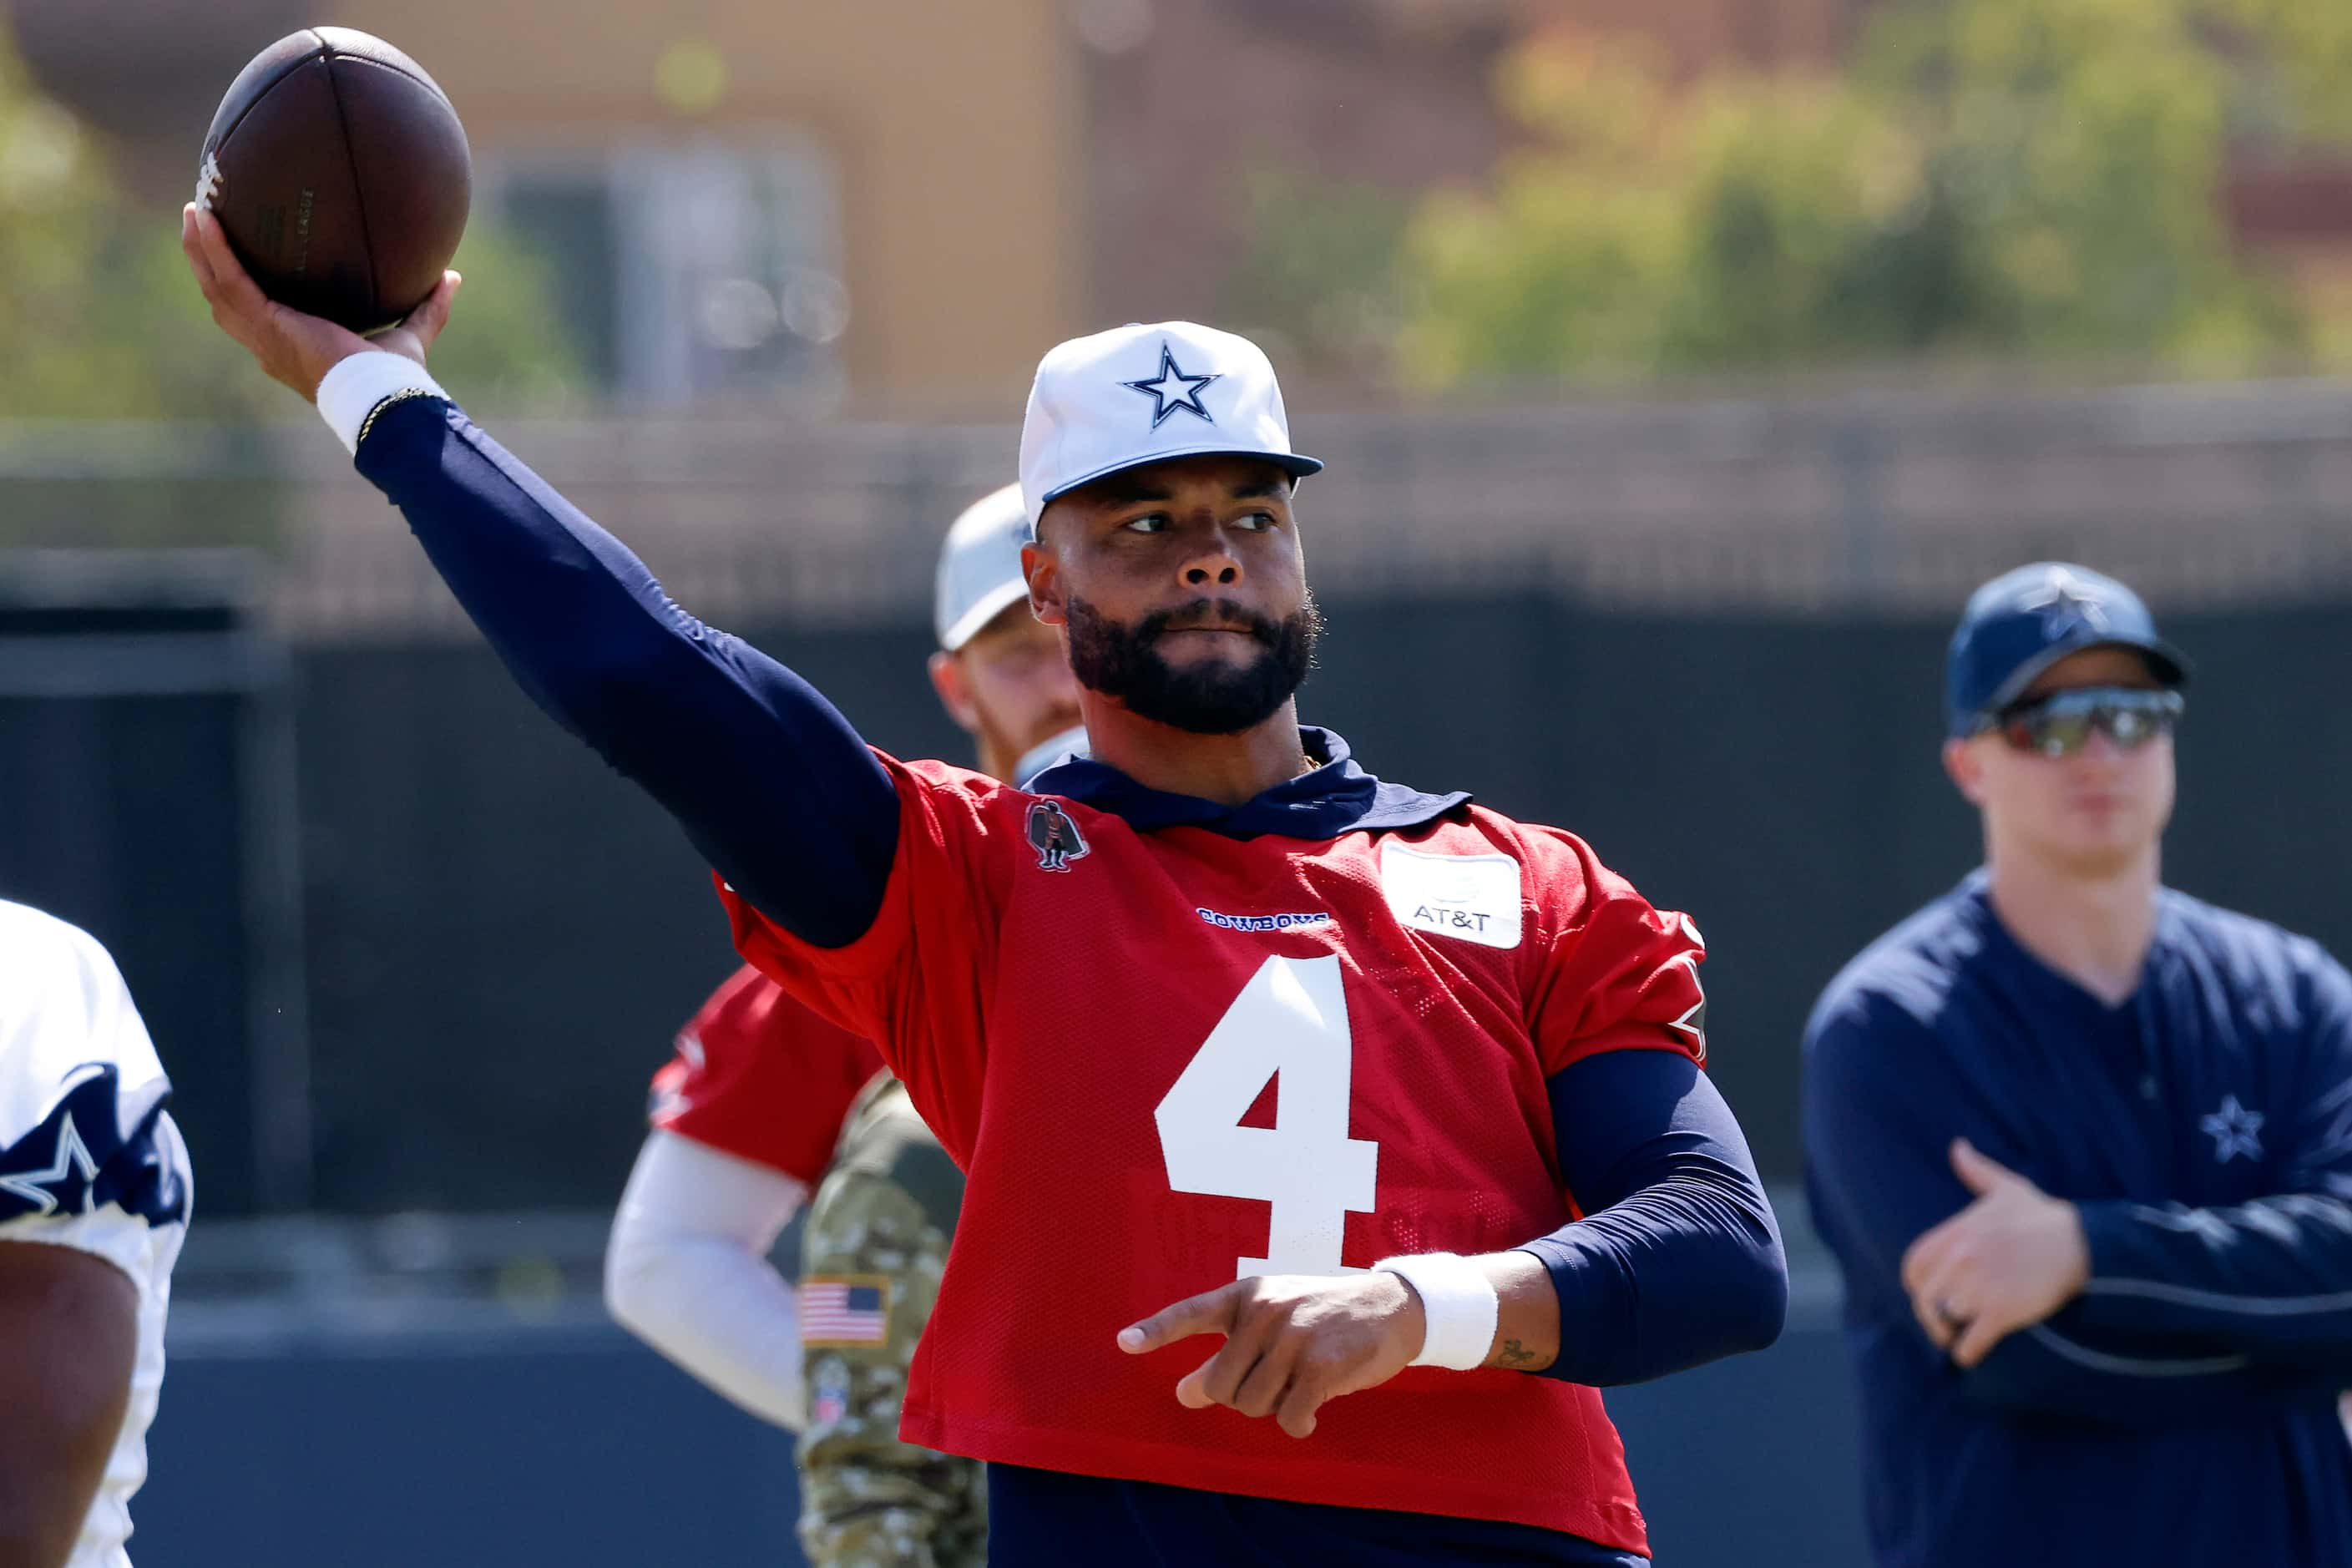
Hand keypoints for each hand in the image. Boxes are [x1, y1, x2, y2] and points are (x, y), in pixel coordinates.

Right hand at [180, 203, 459, 399]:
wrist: (386, 396)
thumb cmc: (397, 378)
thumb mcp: (412, 335)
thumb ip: (428, 306)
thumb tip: (451, 276)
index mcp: (294, 349)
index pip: (259, 315)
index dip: (243, 286)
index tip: (239, 255)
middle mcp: (270, 345)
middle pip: (225, 299)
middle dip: (209, 262)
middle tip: (202, 222)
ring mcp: (263, 337)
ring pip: (216, 288)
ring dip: (200, 249)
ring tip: (194, 211)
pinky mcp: (266, 325)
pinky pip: (229, 280)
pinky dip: (215, 249)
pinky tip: (205, 218)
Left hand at [1118, 1271, 1425, 1438]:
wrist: (1391, 1307)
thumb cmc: (1322, 1317)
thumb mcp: (1272, 1323)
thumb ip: (1229, 1353)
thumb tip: (1183, 1393)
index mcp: (1247, 1295)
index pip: (1191, 1313)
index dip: (1157, 1331)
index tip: (1124, 1344)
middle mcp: (1264, 1312)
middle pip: (1220, 1386)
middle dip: (1240, 1397)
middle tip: (1273, 1383)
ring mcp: (1292, 1338)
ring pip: (1252, 1405)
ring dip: (1274, 1408)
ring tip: (1299, 1383)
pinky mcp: (1320, 1367)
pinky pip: (1289, 1419)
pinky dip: (1300, 1423)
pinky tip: (1315, 1408)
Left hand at [1902, 1139, 2088, 1367]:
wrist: (2082, 1244)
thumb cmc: (2043, 1217)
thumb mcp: (2007, 1188)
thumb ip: (1976, 1171)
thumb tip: (1958, 1146)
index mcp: (1955, 1234)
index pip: (1914, 1267)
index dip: (1917, 1284)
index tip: (1926, 1293)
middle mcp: (1960, 1260)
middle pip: (1925, 1298)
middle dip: (1930, 1314)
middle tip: (1942, 1325)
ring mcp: (1979, 1287)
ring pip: (1945, 1320)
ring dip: (1949, 1333)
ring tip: (1956, 1338)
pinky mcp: (2001, 1312)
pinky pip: (1970, 1342)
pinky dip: (1965, 1353)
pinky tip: (1969, 1356)